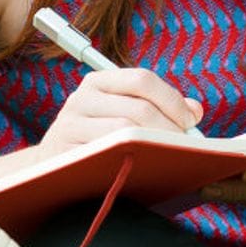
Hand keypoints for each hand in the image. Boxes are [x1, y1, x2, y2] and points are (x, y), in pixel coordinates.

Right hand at [40, 68, 205, 154]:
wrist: (50, 166)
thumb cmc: (97, 139)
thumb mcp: (122, 114)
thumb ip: (158, 108)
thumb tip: (195, 110)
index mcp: (98, 81)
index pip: (142, 79)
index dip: (172, 100)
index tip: (190, 121)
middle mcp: (82, 97)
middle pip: (139, 108)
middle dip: (170, 129)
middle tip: (185, 146)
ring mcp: (71, 124)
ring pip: (125, 132)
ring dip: (156, 146)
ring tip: (170, 156)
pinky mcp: (66, 152)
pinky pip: (108, 155)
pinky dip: (132, 160)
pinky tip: (144, 167)